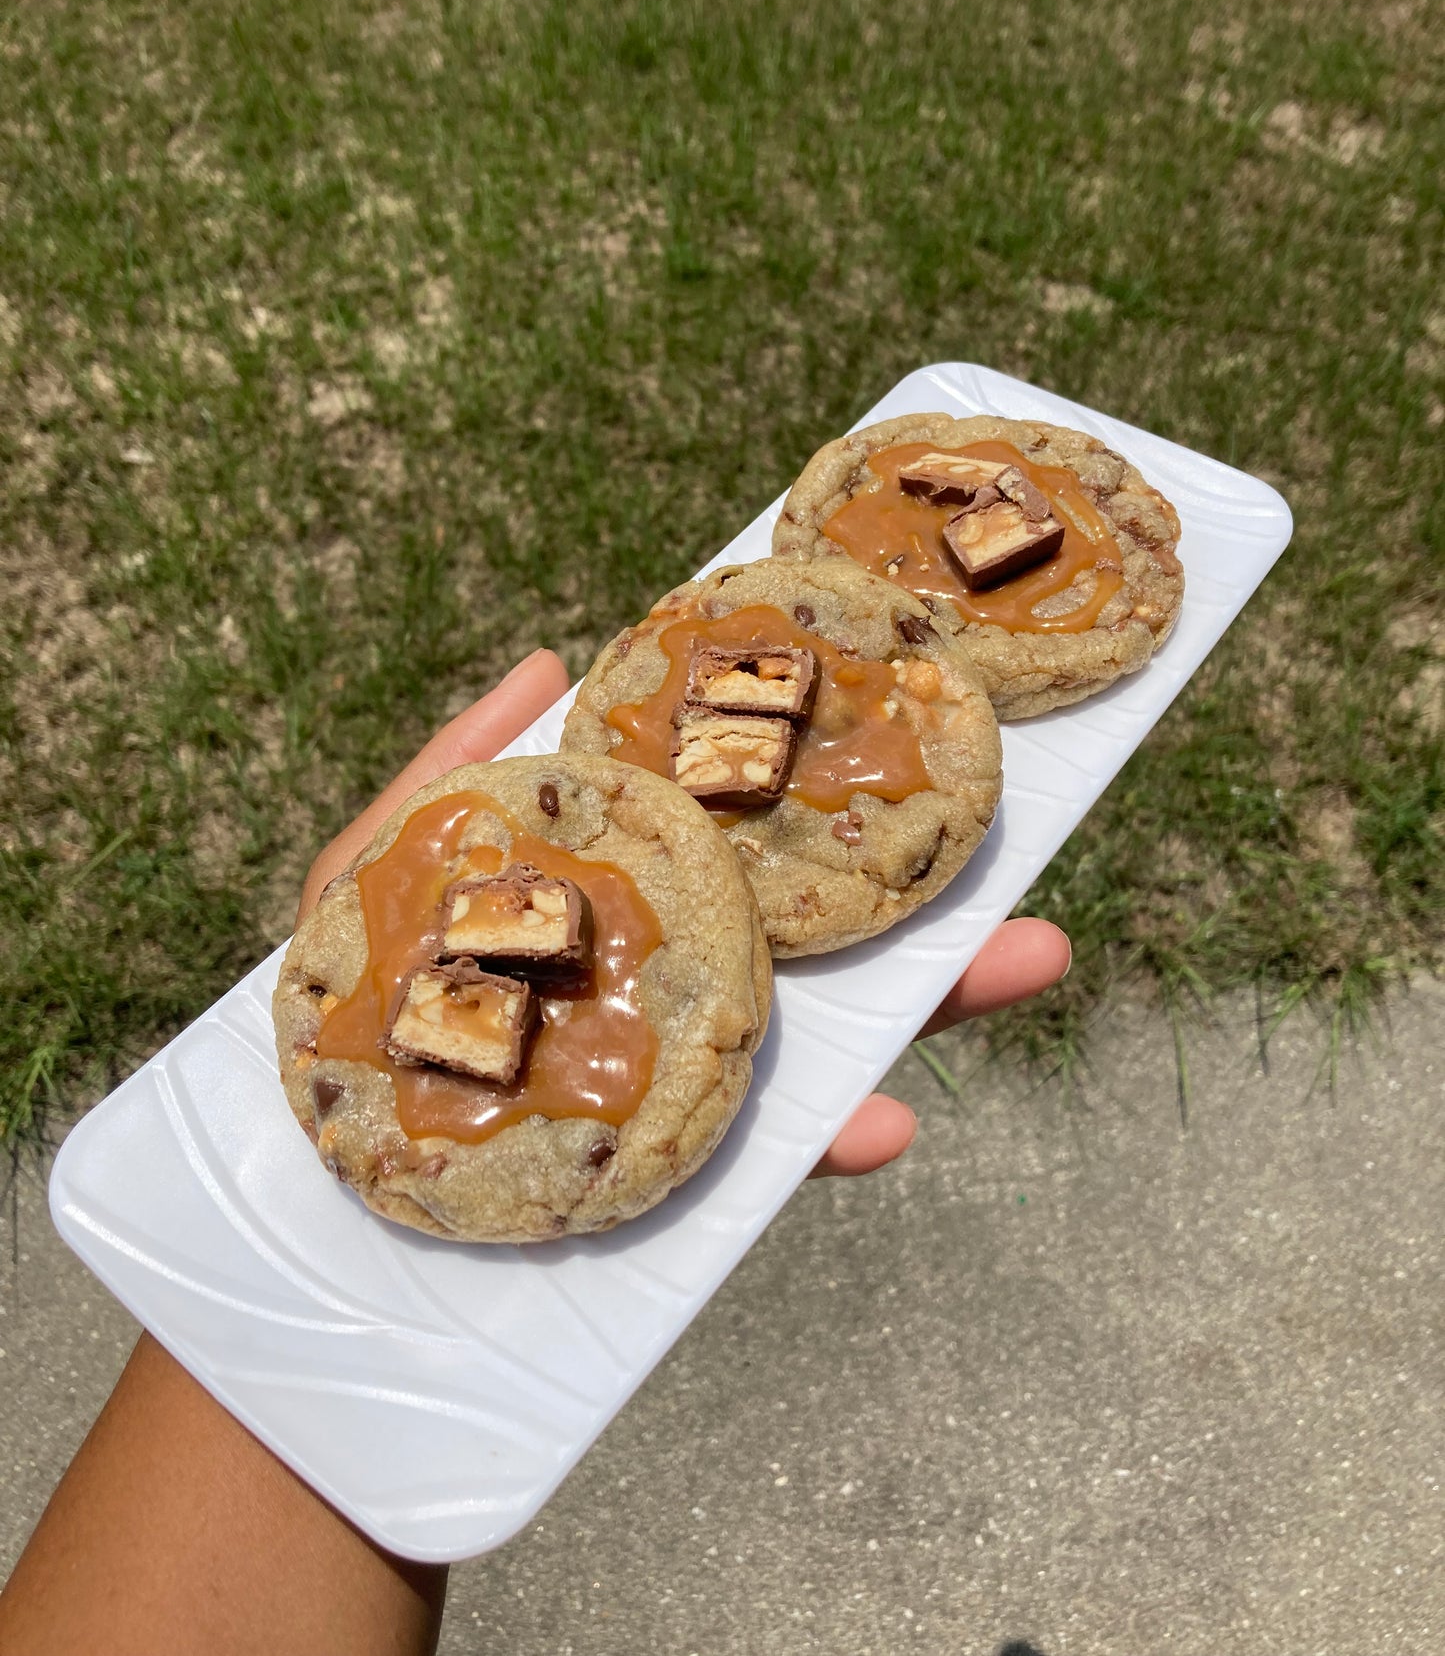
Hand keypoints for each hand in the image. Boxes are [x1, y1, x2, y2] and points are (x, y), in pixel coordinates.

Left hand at [297, 649, 1070, 1182]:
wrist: (311, 1211)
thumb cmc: (335, 1015)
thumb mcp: (367, 877)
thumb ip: (454, 776)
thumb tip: (547, 660)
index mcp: (624, 907)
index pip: (740, 838)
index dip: (820, 786)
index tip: (915, 724)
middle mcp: (669, 986)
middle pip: (814, 932)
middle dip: (926, 897)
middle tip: (1024, 848)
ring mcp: (676, 1081)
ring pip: (824, 1038)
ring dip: (930, 1003)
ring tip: (1028, 957)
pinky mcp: (669, 1176)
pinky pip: (759, 1160)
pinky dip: (822, 1146)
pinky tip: (882, 1125)